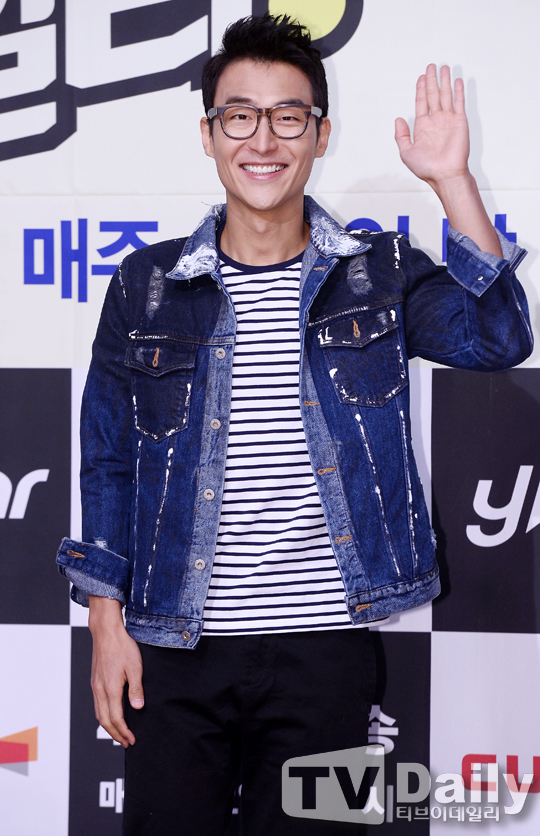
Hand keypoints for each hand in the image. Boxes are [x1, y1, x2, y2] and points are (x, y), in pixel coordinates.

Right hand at [88, 596, 143, 747]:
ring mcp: (95, 685)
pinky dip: (104, 716)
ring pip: (98, 714)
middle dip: (115, 734)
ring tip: (119, 733)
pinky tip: (111, 715)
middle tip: (126, 742)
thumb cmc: (122, 646)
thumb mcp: (135, 667)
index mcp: (110, 688)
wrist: (106, 631)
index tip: (132, 740)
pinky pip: (97, 705)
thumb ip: (136, 689)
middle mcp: (99, 690)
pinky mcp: (95, 681)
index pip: (116, 719)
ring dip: (108, 727)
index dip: (124, 732)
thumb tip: (137, 708)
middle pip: (104, 721)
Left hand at [395, 64, 469, 188]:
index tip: (421, 77)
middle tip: (431, 66)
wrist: (445, 174)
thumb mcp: (406, 152)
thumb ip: (401, 135)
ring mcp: (448, 120)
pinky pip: (459, 102)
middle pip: (433, 95)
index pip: (421, 102)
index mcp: (423, 127)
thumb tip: (398, 119)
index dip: (421, 89)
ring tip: (444, 67)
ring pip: (446, 95)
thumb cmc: (426, 168)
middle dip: (432, 80)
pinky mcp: (459, 122)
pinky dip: (458, 91)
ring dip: (445, 81)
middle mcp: (436, 121)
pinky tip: (457, 80)